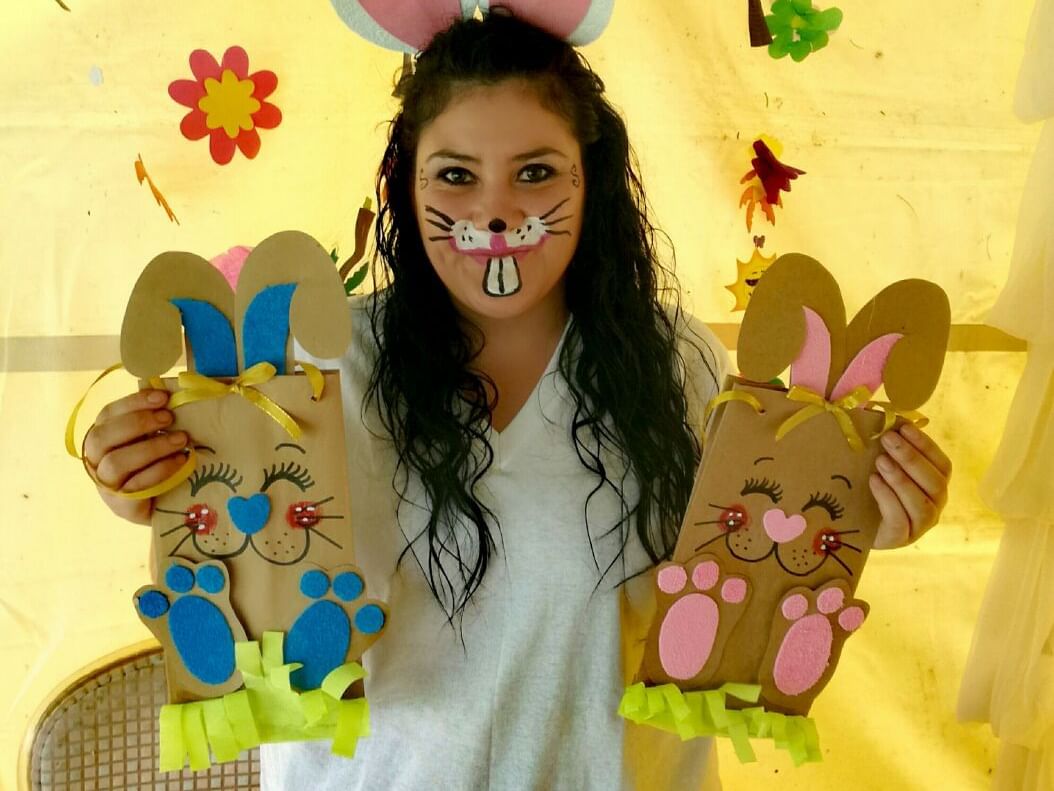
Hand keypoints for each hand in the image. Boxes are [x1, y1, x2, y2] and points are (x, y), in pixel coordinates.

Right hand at [83, 389, 188, 525]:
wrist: (163, 505)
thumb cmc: (156, 464)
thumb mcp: (152, 438)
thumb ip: (155, 420)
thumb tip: (173, 395)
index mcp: (101, 438)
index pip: (107, 414)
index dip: (133, 402)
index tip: (163, 397)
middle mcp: (96, 461)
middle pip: (103, 436)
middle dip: (138, 423)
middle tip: (169, 418)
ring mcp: (106, 485)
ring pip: (116, 462)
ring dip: (152, 447)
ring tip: (181, 440)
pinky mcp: (121, 506)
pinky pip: (136, 485)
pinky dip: (161, 470)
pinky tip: (181, 461)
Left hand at [869, 424, 950, 548]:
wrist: (852, 523)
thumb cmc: (871, 488)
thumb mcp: (879, 464)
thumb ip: (887, 445)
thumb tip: (881, 414)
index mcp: (935, 484)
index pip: (942, 464)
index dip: (926, 445)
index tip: (904, 428)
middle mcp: (934, 505)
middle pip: (934, 482)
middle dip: (911, 458)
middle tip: (888, 439)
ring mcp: (920, 524)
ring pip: (921, 502)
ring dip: (901, 478)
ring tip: (880, 461)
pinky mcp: (901, 537)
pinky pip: (899, 518)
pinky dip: (887, 497)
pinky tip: (873, 481)